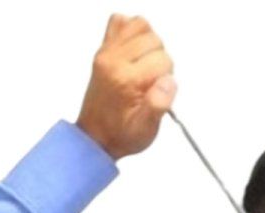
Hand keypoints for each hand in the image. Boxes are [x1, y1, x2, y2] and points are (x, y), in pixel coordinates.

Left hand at [75, 14, 176, 159]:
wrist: (96, 137)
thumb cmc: (122, 134)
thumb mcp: (146, 129)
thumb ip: (159, 104)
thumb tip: (169, 81)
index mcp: (127, 79)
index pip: (163, 60)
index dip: (167, 77)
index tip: (157, 92)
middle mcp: (114, 60)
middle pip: (154, 40)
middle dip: (160, 59)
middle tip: (152, 81)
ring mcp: (107, 52)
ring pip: (140, 26)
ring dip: (150, 43)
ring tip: (146, 65)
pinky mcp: (103, 49)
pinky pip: (120, 22)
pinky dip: (132, 31)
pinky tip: (135, 51)